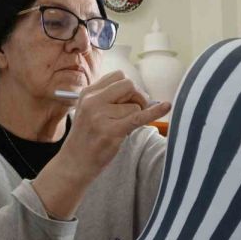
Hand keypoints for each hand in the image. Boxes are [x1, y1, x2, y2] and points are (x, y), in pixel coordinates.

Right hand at [33, 71, 170, 219]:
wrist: (73, 163)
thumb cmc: (85, 138)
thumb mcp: (88, 111)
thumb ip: (107, 98)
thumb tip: (138, 92)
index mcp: (88, 93)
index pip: (118, 76)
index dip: (128, 87)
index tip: (128, 100)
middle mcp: (93, 101)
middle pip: (128, 85)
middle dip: (138, 96)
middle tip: (135, 111)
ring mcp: (101, 116)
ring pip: (135, 106)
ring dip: (135, 116)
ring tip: (122, 128)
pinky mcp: (111, 131)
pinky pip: (138, 117)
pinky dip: (154, 112)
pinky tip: (166, 107)